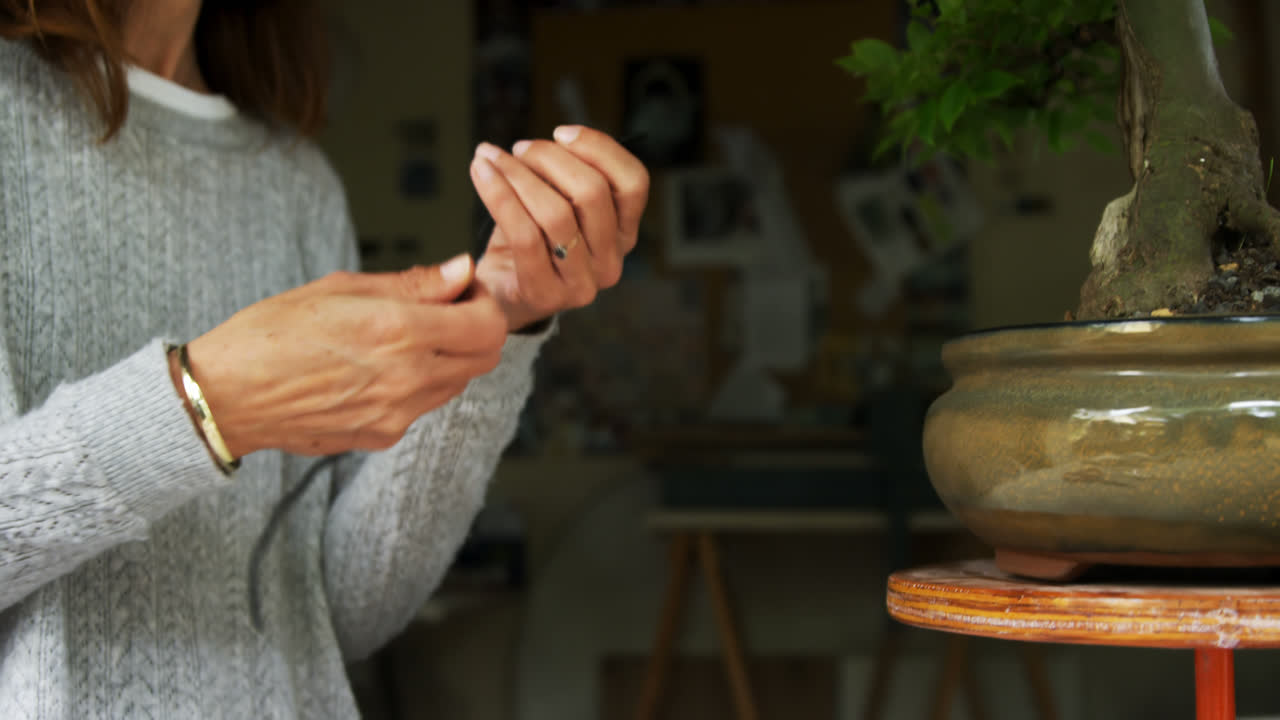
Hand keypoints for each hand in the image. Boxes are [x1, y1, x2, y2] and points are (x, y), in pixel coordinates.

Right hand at [178, 254, 507, 456]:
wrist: (226, 396)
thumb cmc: (270, 334)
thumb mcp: (340, 288)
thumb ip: (412, 283)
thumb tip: (461, 270)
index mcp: (397, 331)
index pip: (487, 324)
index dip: (483, 300)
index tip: (463, 288)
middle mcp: (406, 377)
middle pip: (485, 357)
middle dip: (476, 328)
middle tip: (447, 309)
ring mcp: (398, 413)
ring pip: (459, 383)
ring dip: (451, 356)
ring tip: (407, 336)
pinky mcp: (384, 436)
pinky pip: (424, 406)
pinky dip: (420, 383)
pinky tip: (380, 368)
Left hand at [469, 125, 649, 330]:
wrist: (499, 295)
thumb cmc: (529, 240)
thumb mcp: (557, 202)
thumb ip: (565, 175)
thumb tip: (550, 142)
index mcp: (624, 233)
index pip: (633, 182)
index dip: (599, 148)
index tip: (561, 132)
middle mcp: (611, 261)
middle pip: (593, 193)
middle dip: (550, 158)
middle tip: (517, 150)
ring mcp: (582, 284)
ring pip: (557, 214)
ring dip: (518, 175)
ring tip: (490, 159)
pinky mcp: (546, 295)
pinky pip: (524, 236)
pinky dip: (499, 196)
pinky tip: (481, 174)